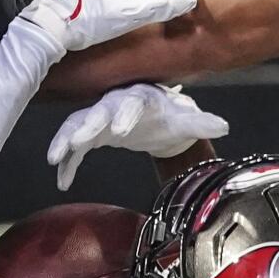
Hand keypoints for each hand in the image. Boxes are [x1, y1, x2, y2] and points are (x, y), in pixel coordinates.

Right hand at [47, 84, 229, 190]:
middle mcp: (116, 103)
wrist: (158, 119)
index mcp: (141, 97)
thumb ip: (202, 123)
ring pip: (78, 126)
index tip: (120, 131)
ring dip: (66, 141)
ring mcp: (100, 118)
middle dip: (87, 125)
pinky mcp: (93, 135)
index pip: (132, 102)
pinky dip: (67, 161)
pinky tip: (63, 180)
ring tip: (55, 159)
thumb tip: (223, 126)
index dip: (124, 115)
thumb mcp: (187, 120)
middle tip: (78, 141)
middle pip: (98, 111)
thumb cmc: (171, 116)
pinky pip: (74, 147)